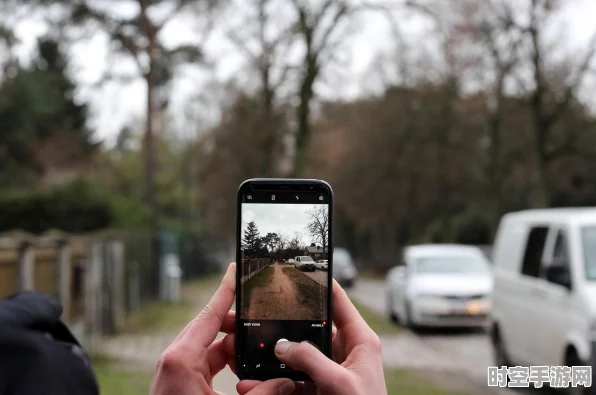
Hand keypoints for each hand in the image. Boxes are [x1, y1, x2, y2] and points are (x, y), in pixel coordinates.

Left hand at [150, 263, 295, 394]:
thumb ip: (262, 394)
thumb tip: (288, 380)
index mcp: (181, 358)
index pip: (209, 314)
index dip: (226, 291)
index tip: (236, 270)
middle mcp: (176, 359)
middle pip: (213, 329)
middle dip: (242, 327)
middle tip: (267, 322)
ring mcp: (177, 370)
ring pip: (213, 347)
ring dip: (237, 348)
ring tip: (262, 351)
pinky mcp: (181, 382)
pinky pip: (208, 362)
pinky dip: (228, 362)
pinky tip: (247, 369)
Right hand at [238, 280, 386, 394]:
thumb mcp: (340, 382)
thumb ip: (311, 360)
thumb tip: (283, 346)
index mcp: (360, 339)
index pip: (338, 300)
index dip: (319, 283)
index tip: (297, 270)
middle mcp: (345, 349)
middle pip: (311, 326)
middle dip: (286, 325)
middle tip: (262, 314)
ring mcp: (331, 368)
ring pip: (298, 354)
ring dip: (276, 355)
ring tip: (252, 349)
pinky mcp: (319, 387)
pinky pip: (294, 377)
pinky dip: (276, 379)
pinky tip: (256, 378)